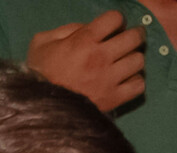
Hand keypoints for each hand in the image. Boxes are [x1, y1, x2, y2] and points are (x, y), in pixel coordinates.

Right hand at [26, 10, 145, 111]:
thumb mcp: (42, 43)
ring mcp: (109, 79)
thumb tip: (87, 28)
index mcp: (84, 40)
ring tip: (126, 63)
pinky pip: (138, 85)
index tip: (111, 28)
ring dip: (133, 59)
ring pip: (138, 61)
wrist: (38, 110)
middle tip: (128, 41)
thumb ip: (66, 30)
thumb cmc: (38, 75)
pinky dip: (135, 82)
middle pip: (134, 37)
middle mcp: (101, 57)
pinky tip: (126, 82)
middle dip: (133, 35)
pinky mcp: (113, 100)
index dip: (115, 20)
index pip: (115, 18)